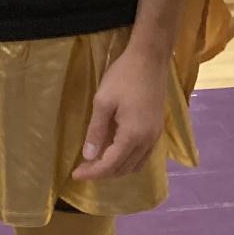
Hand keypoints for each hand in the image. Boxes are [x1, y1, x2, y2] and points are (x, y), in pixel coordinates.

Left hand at [73, 46, 167, 181]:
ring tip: (98, 163)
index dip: (92, 173)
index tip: (75, 175)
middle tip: (84, 167)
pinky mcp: (158, 129)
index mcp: (132, 136)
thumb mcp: (103, 101)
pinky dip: (129, 161)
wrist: (150, 58)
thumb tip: (88, 157)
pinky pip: (144, 156)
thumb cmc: (123, 77)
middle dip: (103, 173)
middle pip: (124, 169)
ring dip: (117, 169)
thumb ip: (96, 131)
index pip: (110, 165)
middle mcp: (147, 142)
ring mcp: (155, 136)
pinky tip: (117, 152)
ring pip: (136, 165)